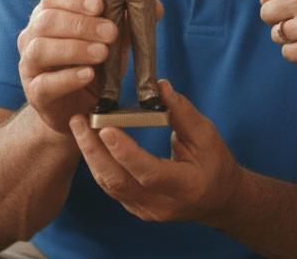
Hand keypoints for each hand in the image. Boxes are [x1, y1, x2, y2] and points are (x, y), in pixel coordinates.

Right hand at [18, 0, 116, 133]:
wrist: (76, 108)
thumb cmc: (91, 65)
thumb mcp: (112, 42)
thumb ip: (128, 24)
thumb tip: (157, 7)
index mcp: (48, 15)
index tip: (100, 4)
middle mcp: (32, 36)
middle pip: (47, 21)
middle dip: (81, 25)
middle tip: (110, 33)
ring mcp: (29, 65)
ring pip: (41, 49)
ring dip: (74, 49)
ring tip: (102, 53)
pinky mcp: (34, 93)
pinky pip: (44, 83)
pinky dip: (67, 78)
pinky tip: (88, 75)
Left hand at [68, 80, 239, 223]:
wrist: (218, 199)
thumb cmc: (215, 164)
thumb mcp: (207, 136)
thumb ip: (183, 113)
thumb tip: (161, 87)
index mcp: (186, 187)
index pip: (150, 173)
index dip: (127, 152)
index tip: (107, 128)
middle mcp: (162, 205)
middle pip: (120, 182)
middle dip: (95, 151)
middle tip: (79, 121)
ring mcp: (146, 209)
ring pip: (110, 184)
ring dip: (90, 154)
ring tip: (78, 125)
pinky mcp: (135, 206)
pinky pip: (111, 185)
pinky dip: (97, 162)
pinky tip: (88, 140)